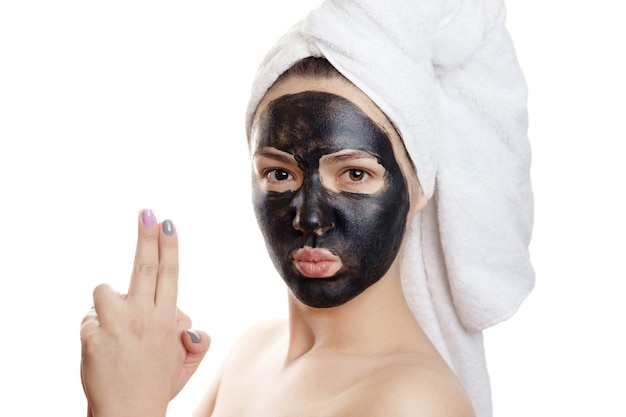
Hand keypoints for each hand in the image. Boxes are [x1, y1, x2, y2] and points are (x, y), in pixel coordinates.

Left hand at [80, 210, 209, 416]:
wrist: (129, 416)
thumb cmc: (157, 385)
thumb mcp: (187, 362)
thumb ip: (196, 337)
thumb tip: (186, 320)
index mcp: (168, 320)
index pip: (170, 274)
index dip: (168, 246)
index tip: (166, 223)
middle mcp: (144, 317)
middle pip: (145, 267)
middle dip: (146, 236)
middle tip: (146, 212)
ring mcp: (117, 325)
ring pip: (105, 290)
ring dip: (107, 302)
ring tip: (114, 327)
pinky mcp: (93, 336)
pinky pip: (88, 319)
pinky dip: (93, 330)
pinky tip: (102, 350)